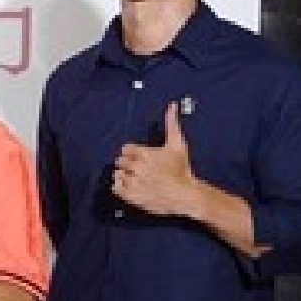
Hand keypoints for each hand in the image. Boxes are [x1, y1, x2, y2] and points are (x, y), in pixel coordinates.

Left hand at [112, 101, 198, 216]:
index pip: (125, 149)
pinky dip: (121, 187)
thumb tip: (171, 105)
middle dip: (129, 164)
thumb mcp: (178, 144)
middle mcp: (136, 167)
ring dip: (125, 175)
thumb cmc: (182, 170)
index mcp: (144, 154)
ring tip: (138, 178)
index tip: (142, 158)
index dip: (133, 153)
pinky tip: (132, 186)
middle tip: (141, 169)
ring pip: (117, 174)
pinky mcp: (130, 195)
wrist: (185, 195)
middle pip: (120, 161)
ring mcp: (132, 182)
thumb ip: (171, 123)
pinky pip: (115, 188)